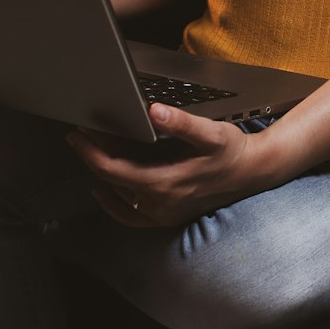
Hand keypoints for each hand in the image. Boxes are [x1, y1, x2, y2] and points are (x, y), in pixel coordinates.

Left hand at [65, 104, 270, 227]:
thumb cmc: (232, 151)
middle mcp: (159, 203)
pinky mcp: (168, 217)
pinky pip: (131, 216)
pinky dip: (114, 204)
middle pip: (111, 180)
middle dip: (92, 156)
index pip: (112, 169)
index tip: (76, 134)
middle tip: (79, 134)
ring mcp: (163, 214)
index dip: (89, 151)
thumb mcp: (210, 132)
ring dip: (102, 174)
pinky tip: (104, 190)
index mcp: (163, 183)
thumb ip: (181, 123)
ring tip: (91, 150)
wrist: (253, 173)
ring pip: (119, 196)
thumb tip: (154, 111)